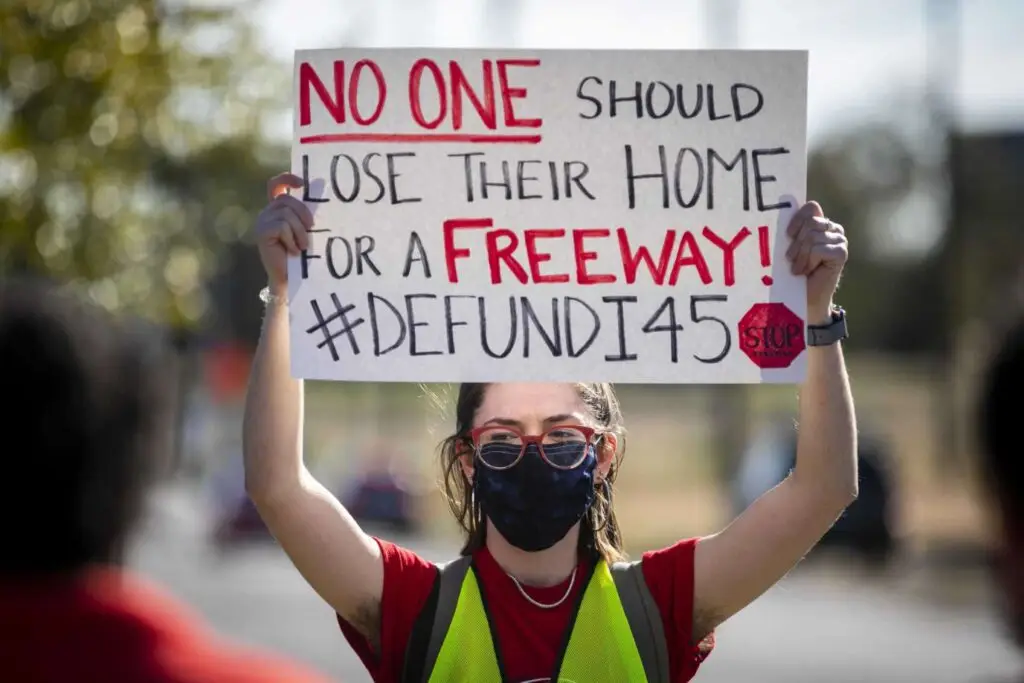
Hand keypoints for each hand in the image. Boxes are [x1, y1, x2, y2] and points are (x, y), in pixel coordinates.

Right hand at [254, 172, 313, 292]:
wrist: (292, 278)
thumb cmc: (304, 255)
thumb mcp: (307, 230)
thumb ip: (307, 214)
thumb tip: (322, 194)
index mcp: (279, 209)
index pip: (276, 185)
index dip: (286, 178)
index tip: (302, 183)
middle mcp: (268, 212)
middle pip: (287, 199)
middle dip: (303, 213)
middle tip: (311, 229)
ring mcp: (263, 221)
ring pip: (287, 214)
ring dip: (299, 232)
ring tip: (302, 246)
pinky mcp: (262, 231)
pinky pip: (282, 226)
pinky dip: (292, 239)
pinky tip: (293, 251)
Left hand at [785, 201, 847, 323]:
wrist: (804, 299)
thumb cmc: (793, 272)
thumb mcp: (789, 247)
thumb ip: (791, 230)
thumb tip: (779, 209)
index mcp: (820, 223)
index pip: (810, 208)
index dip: (796, 221)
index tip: (787, 236)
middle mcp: (833, 229)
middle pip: (810, 223)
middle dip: (796, 244)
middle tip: (792, 260)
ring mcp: (840, 240)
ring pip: (812, 237)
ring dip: (800, 256)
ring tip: (799, 268)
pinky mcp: (841, 253)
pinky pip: (818, 249)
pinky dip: (807, 262)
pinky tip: (807, 271)